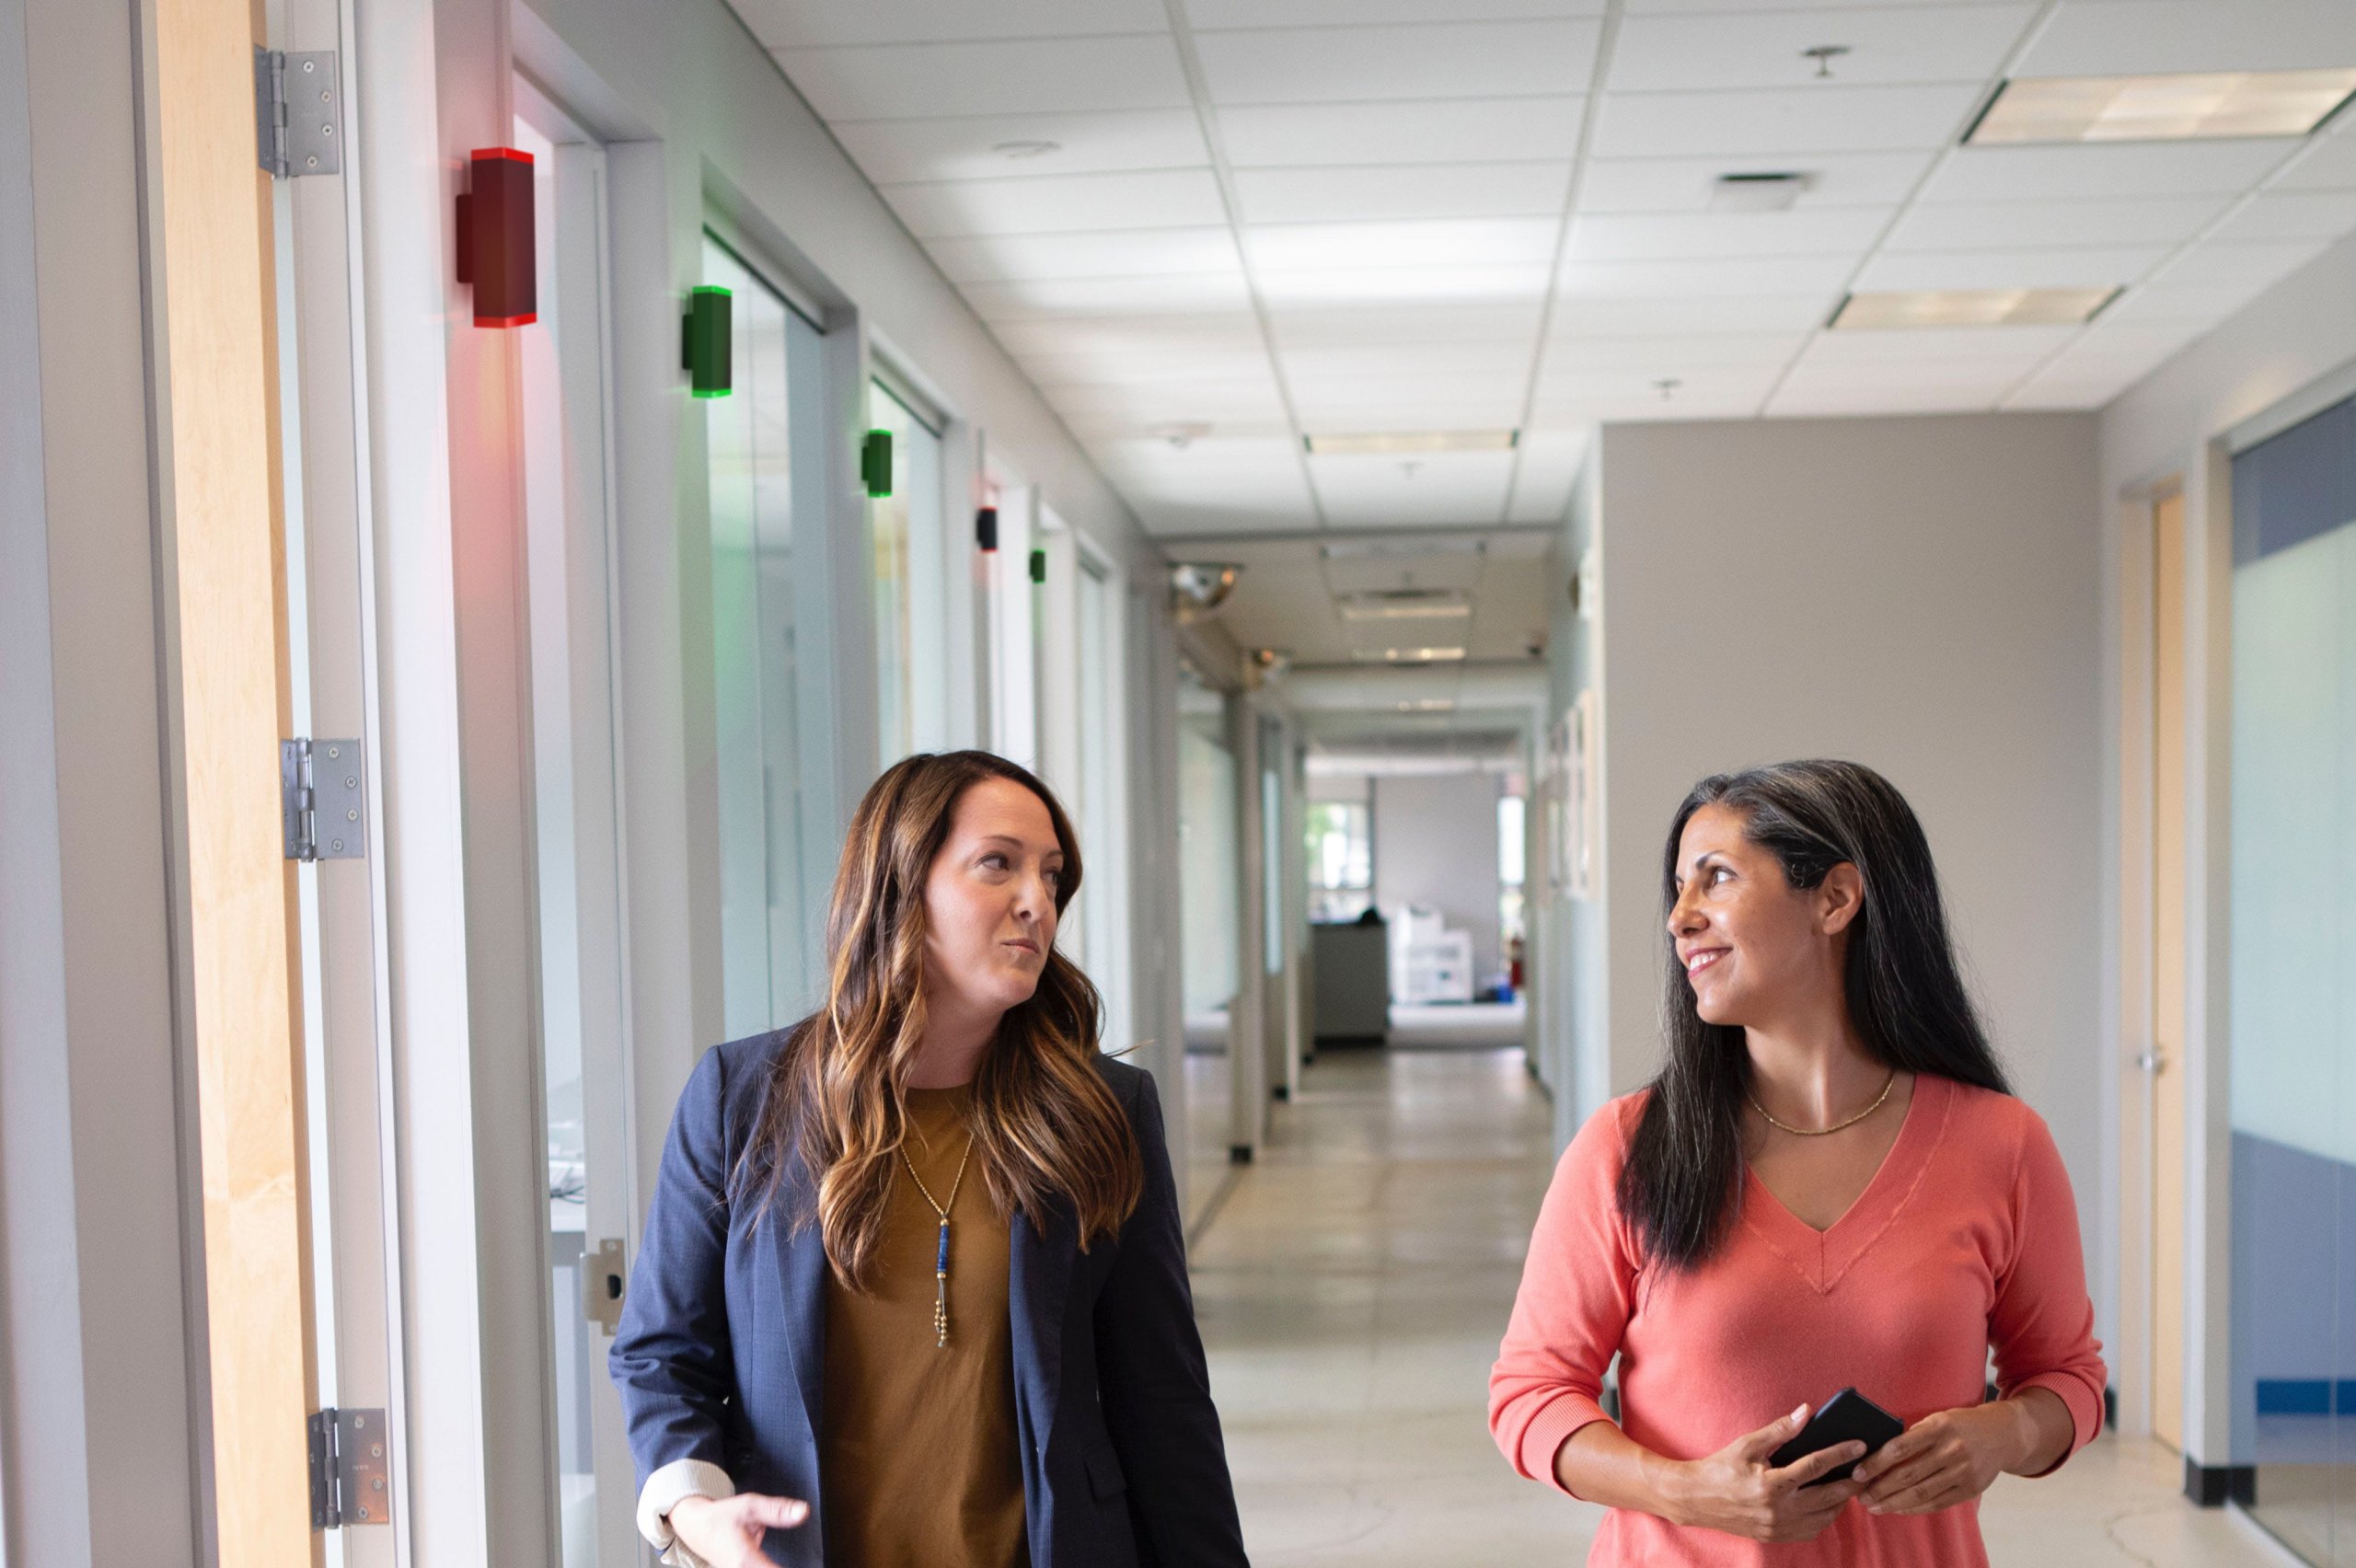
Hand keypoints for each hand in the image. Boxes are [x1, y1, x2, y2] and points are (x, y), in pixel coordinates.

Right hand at [668, 1493, 810, 1567]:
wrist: (694, 1527)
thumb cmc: (721, 1517)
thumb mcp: (750, 1506)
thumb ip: (777, 1511)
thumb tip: (803, 1512)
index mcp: (745, 1560)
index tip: (812, 1565)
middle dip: (784, 1567)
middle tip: (812, 1563)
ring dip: (774, 1566)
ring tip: (806, 1563)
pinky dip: (769, 1566)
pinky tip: (772, 1562)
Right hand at [1663, 1403, 1865, 1542]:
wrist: (1695, 1499)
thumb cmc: (1720, 1467)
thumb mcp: (1747, 1444)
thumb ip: (1780, 1430)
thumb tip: (1806, 1412)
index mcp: (1771, 1484)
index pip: (1815, 1466)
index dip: (1840, 1454)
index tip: (1860, 1445)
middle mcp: (1778, 1509)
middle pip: (1828, 1497)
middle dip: (1850, 1482)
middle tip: (1865, 1470)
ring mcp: (1778, 1527)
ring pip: (1824, 1518)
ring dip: (1840, 1502)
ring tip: (1848, 1484)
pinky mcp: (1776, 1536)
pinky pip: (1811, 1530)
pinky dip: (1824, 1517)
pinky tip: (1827, 1503)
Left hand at [1855, 1403, 2026, 1515]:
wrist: (2003, 1435)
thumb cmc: (1960, 1425)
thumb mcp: (1938, 1419)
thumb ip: (1913, 1435)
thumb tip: (1876, 1454)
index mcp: (1939, 1427)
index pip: (1900, 1447)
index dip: (1876, 1463)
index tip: (1857, 1473)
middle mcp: (1952, 1450)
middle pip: (1908, 1475)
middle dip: (1880, 1488)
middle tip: (1860, 1497)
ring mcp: (1964, 1472)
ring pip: (1921, 1493)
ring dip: (1893, 1503)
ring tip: (1874, 1507)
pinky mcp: (1971, 1489)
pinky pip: (1938, 1503)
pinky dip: (1915, 1508)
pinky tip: (1898, 1509)